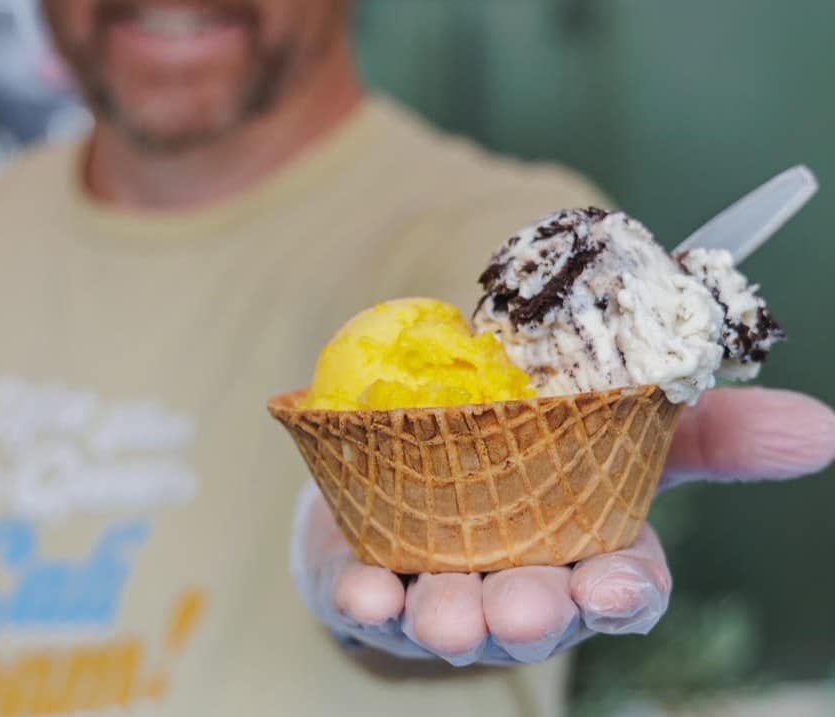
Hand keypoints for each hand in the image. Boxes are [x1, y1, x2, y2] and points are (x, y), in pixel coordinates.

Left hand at [290, 388, 834, 665]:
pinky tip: (362, 595)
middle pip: (536, 611)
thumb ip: (705, 432)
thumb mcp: (621, 430)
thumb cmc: (534, 453)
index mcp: (586, 556)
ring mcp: (444, 586)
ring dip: (450, 617)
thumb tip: (824, 427)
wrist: (421, 450)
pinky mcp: (371, 576)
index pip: (620, 590)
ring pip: (453, 614)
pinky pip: (367, 598)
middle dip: (531, 613)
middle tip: (522, 607)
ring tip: (444, 614)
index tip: (615, 586)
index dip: (622, 594)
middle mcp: (520, 583)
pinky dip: (364, 599)